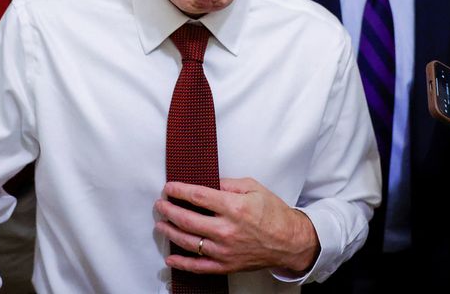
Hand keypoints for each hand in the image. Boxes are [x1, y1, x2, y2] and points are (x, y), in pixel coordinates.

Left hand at [154, 178, 317, 274]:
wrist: (289, 241)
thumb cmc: (273, 213)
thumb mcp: (253, 187)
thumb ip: (228, 183)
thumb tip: (207, 181)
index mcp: (233, 208)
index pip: (197, 197)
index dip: (179, 190)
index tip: (169, 187)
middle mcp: (226, 230)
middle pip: (187, 219)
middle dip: (169, 210)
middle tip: (160, 205)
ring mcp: (225, 250)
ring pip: (188, 242)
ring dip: (170, 232)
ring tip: (161, 224)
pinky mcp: (226, 265)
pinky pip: (199, 267)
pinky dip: (182, 264)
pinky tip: (171, 258)